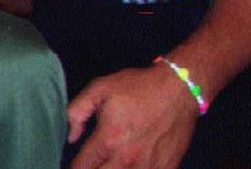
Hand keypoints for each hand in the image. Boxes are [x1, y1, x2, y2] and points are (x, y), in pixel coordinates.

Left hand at [66, 65, 197, 168]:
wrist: (179, 90)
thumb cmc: (139, 88)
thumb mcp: (99, 89)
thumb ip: (76, 112)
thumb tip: (71, 137)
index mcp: (108, 139)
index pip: (82, 167)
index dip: (75, 167)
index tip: (77, 163)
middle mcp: (127, 159)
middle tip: (94, 163)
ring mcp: (149, 167)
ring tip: (110, 163)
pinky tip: (132, 165)